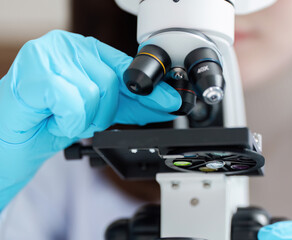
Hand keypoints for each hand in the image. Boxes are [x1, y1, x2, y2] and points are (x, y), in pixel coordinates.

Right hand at [0, 30, 180, 209]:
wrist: (16, 140)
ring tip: (63, 117)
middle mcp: (67, 45)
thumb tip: (165, 104)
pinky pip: (75, 103)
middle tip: (79, 117)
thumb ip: (131, 105)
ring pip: (96, 94)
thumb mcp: (99, 111)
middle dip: (102, 112)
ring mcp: (49, 54)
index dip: (149, 89)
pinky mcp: (35, 72)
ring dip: (83, 119)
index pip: (126, 67)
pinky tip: (54, 118)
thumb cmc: (51, 120)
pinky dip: (69, 121)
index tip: (169, 102)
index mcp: (83, 50)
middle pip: (113, 82)